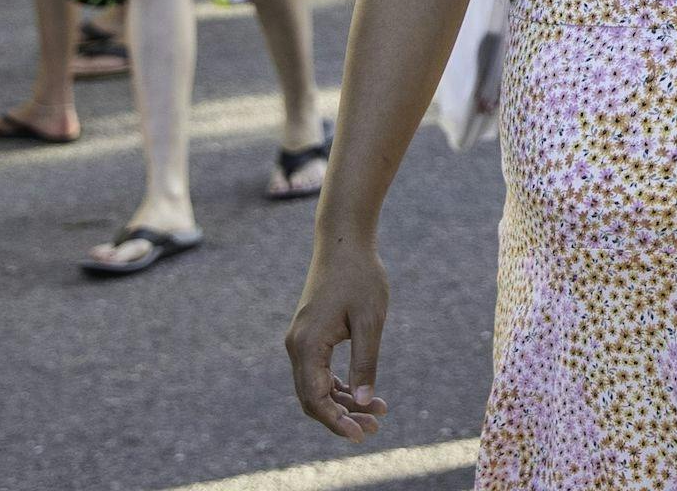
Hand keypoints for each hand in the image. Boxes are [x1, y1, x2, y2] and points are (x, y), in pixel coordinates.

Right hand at [284, 238, 392, 442]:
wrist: (344, 241)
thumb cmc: (360, 276)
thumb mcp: (370, 321)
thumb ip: (366, 362)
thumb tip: (366, 401)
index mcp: (307, 346)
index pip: (315, 399)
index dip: (337, 421)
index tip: (361, 434)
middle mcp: (297, 347)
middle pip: (313, 398)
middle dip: (342, 417)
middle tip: (375, 428)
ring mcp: (301, 341)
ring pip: (317, 386)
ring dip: (344, 402)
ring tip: (379, 413)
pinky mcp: (310, 335)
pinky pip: (320, 372)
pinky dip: (340, 385)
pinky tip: (364, 392)